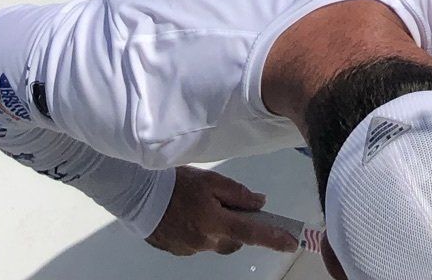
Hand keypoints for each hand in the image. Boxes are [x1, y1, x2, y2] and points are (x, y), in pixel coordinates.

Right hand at [147, 168, 300, 258]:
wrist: (139, 195)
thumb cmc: (178, 183)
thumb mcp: (210, 180)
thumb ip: (237, 193)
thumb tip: (260, 203)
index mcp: (215, 223)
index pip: (252, 234)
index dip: (274, 238)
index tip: (292, 243)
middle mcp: (205, 242)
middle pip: (233, 240)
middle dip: (237, 226)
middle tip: (227, 205)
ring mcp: (190, 250)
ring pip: (215, 242)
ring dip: (216, 227)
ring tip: (200, 205)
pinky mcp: (177, 251)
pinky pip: (198, 243)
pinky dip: (200, 230)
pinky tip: (188, 214)